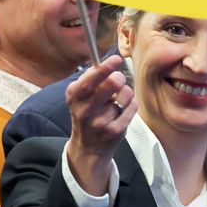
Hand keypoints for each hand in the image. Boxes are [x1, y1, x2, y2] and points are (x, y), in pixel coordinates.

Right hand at [66, 55, 135, 194]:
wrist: (88, 147)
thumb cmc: (87, 114)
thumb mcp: (79, 97)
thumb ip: (90, 79)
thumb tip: (107, 62)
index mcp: (74, 97)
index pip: (89, 80)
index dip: (104, 68)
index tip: (116, 59)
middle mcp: (85, 111)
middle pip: (111, 84)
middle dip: (119, 77)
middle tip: (118, 78)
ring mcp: (101, 122)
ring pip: (125, 94)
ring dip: (126, 92)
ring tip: (118, 99)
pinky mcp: (115, 131)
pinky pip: (132, 106)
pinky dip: (131, 103)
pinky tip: (123, 109)